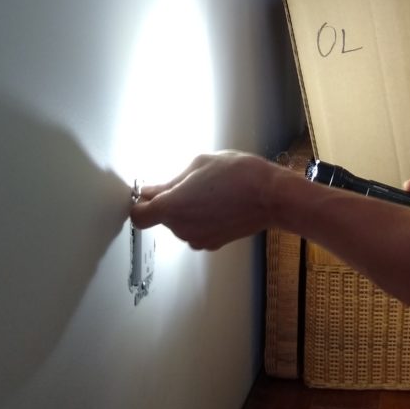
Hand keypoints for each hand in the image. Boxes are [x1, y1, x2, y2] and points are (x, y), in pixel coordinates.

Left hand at [131, 151, 278, 249]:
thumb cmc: (238, 175)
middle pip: (162, 218)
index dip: (142, 203)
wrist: (271, 196)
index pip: (139, 216)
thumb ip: (171, 181)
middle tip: (193, 184)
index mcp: (171, 207)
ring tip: (211, 193)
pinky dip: (202, 220)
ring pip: (180, 224)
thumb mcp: (200, 164)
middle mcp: (181, 228)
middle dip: (171, 202)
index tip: (150, 193)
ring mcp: (198, 239)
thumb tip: (154, 191)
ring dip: (188, 211)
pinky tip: (220, 206)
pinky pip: (197, 231)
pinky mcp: (214, 244)